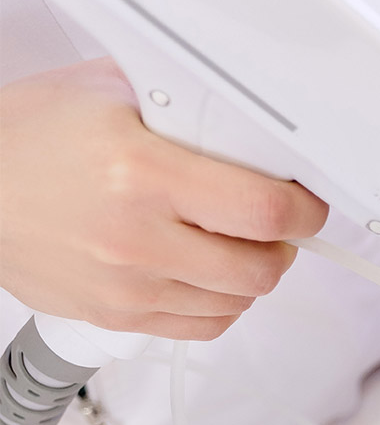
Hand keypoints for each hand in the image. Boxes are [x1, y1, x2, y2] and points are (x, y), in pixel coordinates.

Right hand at [0, 58, 328, 339]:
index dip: (303, 212)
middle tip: (276, 227)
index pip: (261, 210)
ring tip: (238, 247)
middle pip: (260, 268)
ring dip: (253, 275)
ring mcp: (125, 285)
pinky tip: (212, 277)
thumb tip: (249, 122)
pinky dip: (222, 305)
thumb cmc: (26, 139)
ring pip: (237, 302)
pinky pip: (203, 328)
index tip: (308, 207)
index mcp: (140, 174)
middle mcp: (135, 238)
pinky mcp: (115, 317)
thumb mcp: (105, 96)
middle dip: (283, 247)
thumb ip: (180, 106)